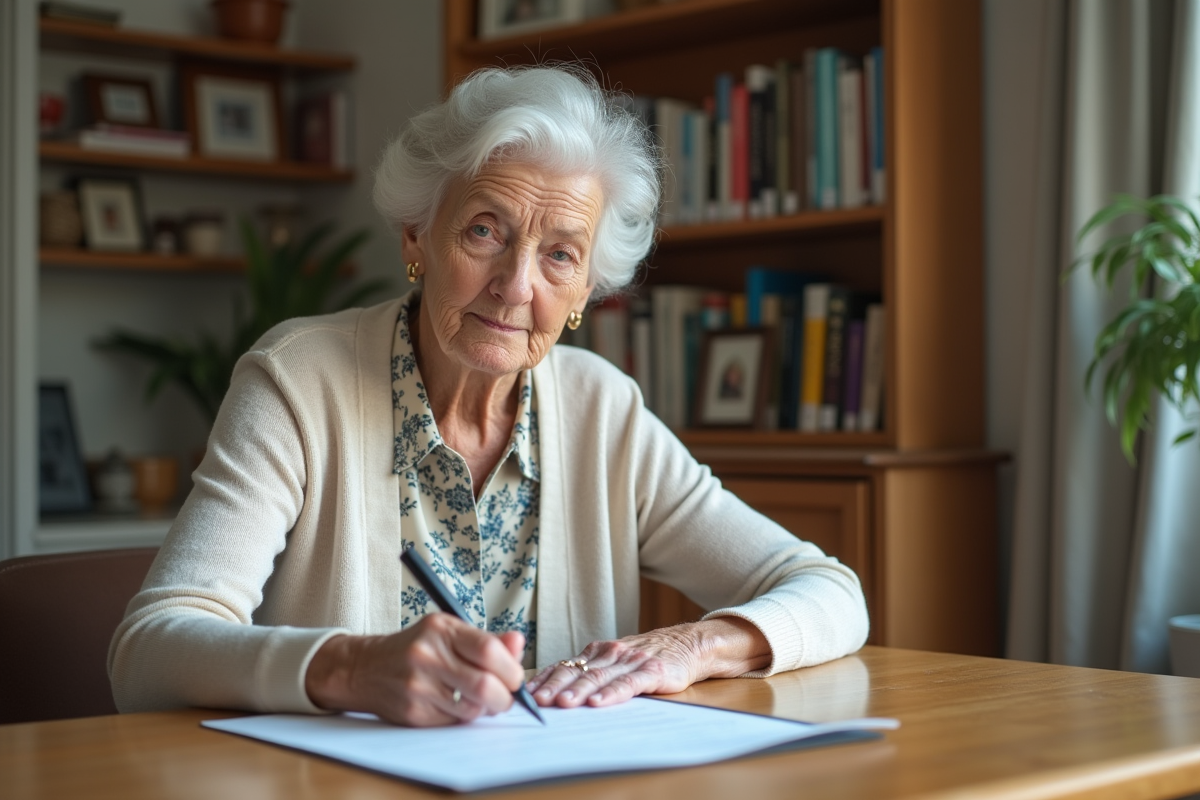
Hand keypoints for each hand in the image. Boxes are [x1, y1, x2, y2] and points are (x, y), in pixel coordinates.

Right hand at [305, 613, 525, 726]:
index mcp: (440, 629)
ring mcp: (418, 686)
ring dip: (484, 709)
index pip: (488, 650)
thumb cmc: (417, 648)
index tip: (515, 677)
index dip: (511, 668)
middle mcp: (427, 655)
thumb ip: (486, 641)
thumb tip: (519, 643)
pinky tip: (454, 705)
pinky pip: (453, 722)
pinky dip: (462, 717)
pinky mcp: (413, 712)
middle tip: (505, 697)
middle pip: (484, 685)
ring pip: (472, 709)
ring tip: (478, 699)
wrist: (365, 668)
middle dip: (504, 697)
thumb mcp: (448, 632)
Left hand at [527, 617, 770, 708]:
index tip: (525, 693)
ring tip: (562, 704)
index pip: (565, 665)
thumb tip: (555, 693)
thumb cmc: (648, 658)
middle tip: (536, 701)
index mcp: (597, 652)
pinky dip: (612, 694)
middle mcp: (610, 653)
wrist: (688, 645)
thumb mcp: (615, 661)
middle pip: (576, 672)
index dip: (545, 679)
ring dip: (578, 691)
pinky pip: (627, 684)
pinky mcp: (650, 671)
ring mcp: (630, 661)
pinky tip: (599, 703)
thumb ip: (591, 673)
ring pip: (598, 677)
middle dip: (554, 687)